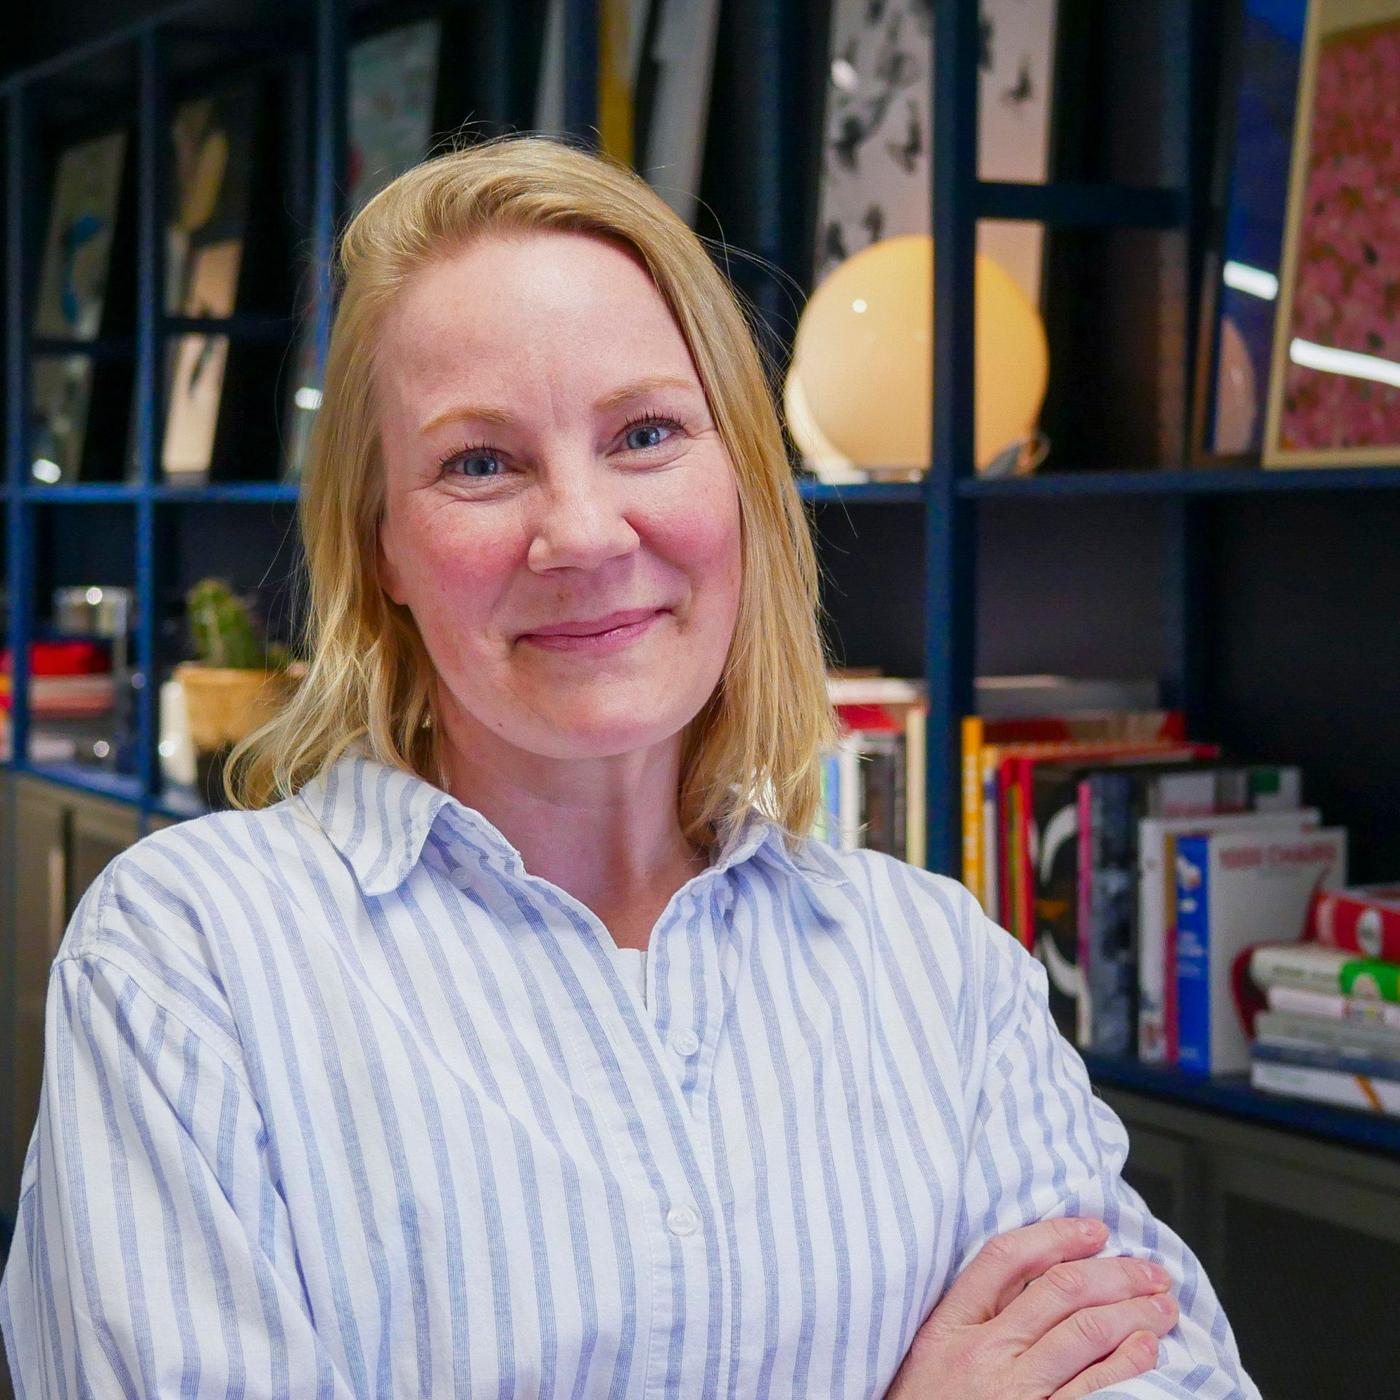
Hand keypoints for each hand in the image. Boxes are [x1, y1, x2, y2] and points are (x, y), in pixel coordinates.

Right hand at [884, 1217, 1178, 1399]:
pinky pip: (1095, 1388)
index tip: (1094, 1230)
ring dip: (1133, 1313)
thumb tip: (1036, 1273)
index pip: (1005, 1258)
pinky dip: (1128, 1363)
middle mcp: (984, 1353)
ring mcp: (1016, 1392)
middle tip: (1148, 1269)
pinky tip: (1147, 1348)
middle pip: (1060, 1290)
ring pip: (1086, 1332)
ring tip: (1162, 1305)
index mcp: (950, 1326)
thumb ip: (973, 1313)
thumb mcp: (933, 1352)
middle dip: (1114, 1273)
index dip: (1056, 1236)